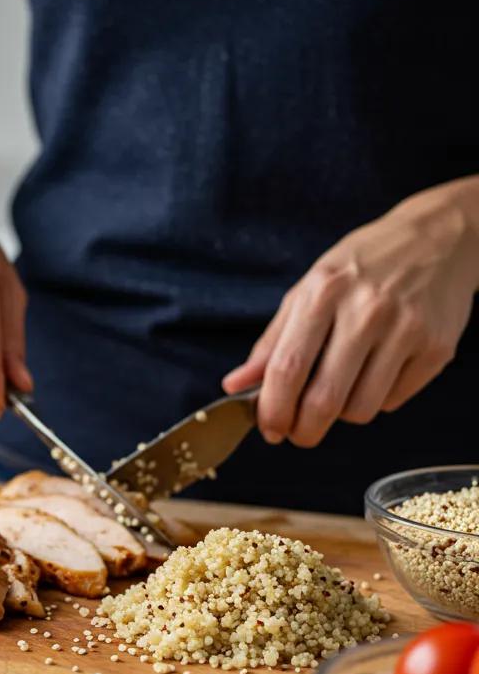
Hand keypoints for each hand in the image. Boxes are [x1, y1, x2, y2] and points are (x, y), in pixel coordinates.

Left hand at [224, 178, 478, 446]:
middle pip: (324, 399)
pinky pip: (393, 401)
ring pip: (360, 409)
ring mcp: (406, 330)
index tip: (268, 429)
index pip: (287, 369)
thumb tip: (235, 385)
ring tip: (338, 393)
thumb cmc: (361, 266)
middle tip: (298, 435)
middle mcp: (366, 311)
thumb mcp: (308, 290)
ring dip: (341, 416)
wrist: (437, 238)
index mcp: (323, 293)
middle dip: (303, 431)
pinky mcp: (436, 347)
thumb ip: (271, 342)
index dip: (273, 410)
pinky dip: (376, 400)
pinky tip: (374, 375)